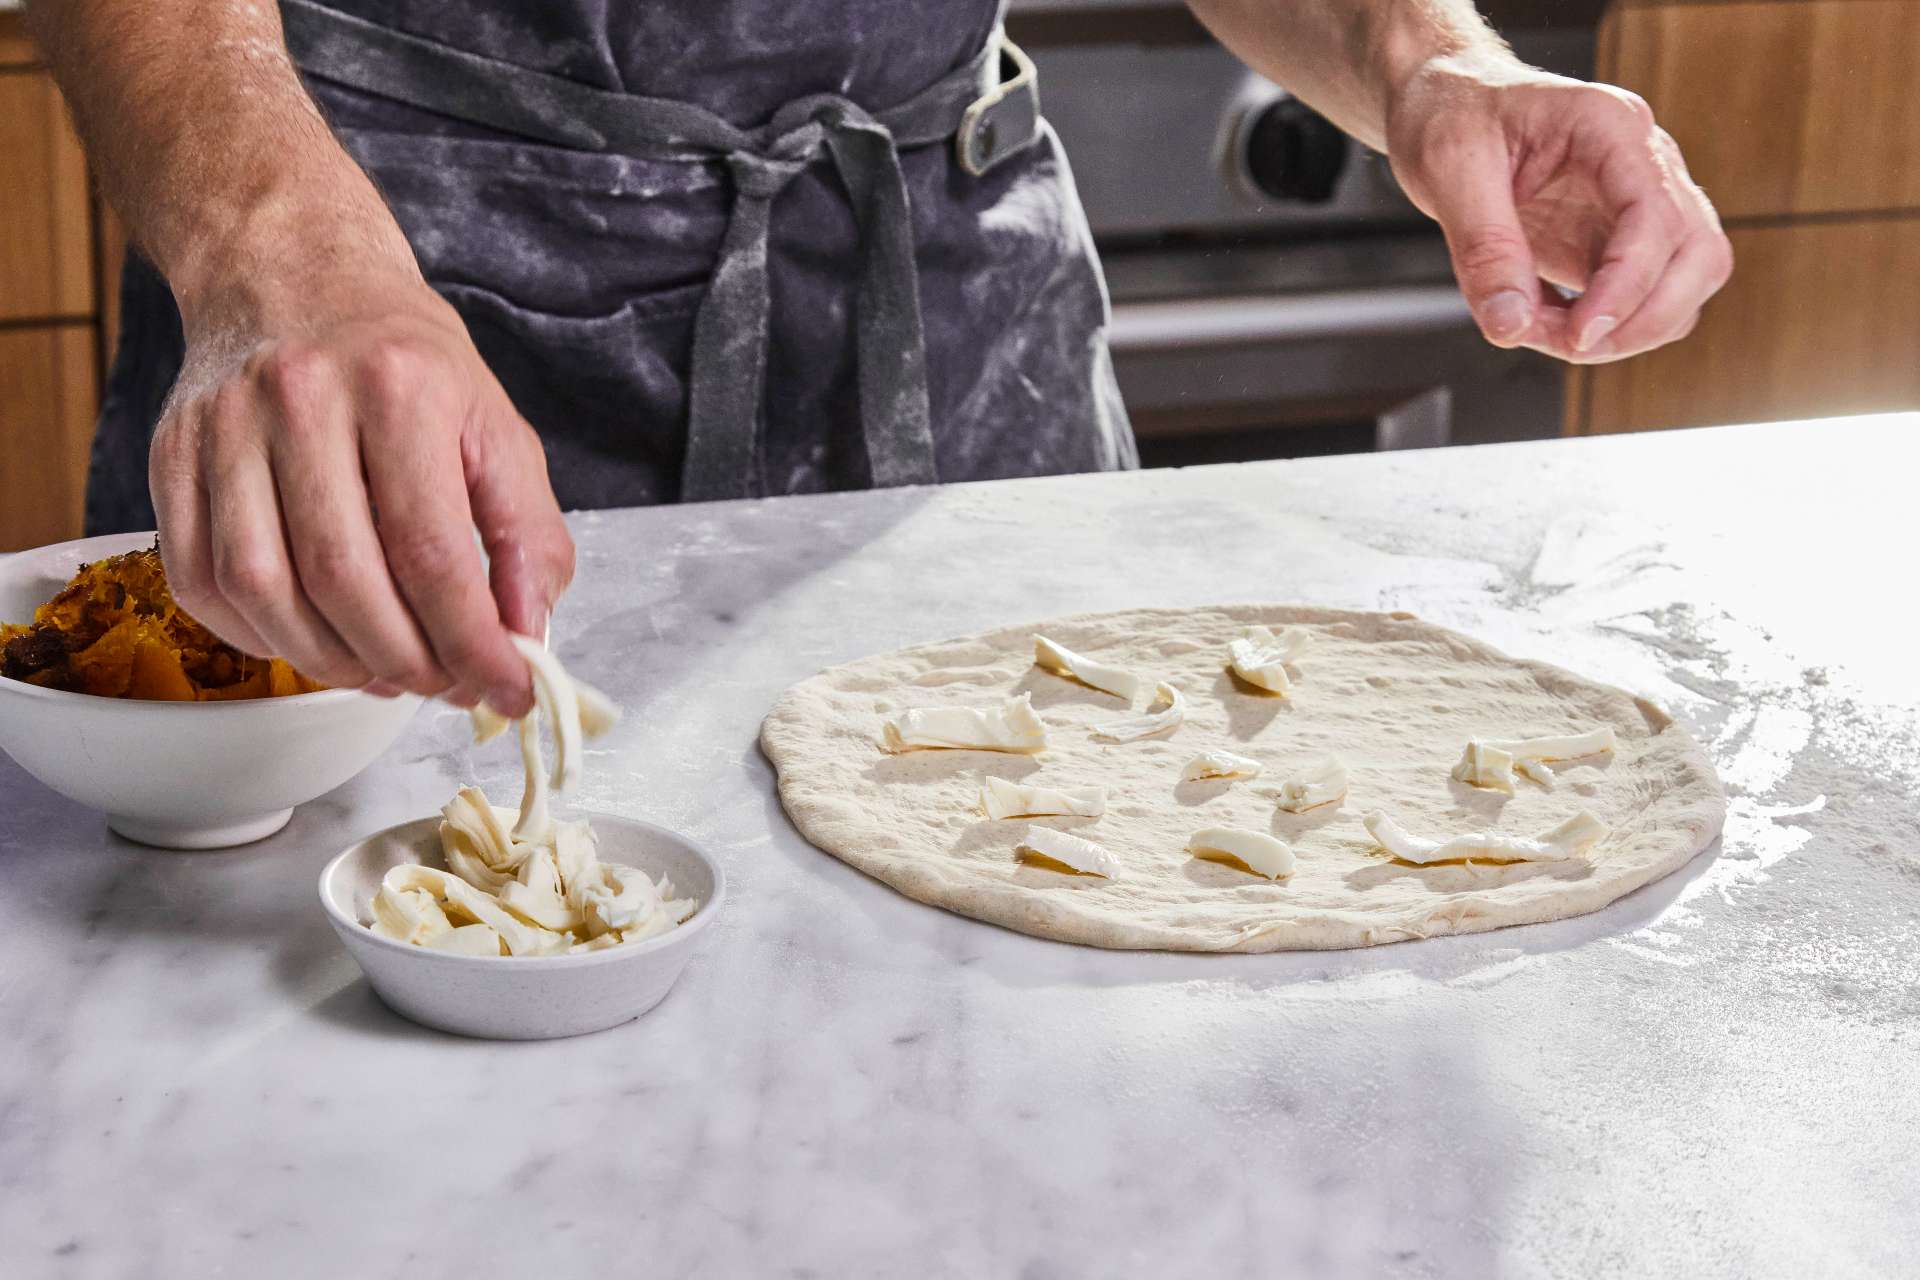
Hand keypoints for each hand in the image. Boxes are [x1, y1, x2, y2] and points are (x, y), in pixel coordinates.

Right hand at [148, 269, 571, 714]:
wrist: (295, 276)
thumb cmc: (407, 366)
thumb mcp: (496, 428)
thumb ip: (529, 534)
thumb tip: (527, 635)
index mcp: (398, 387)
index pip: (433, 553)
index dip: (473, 642)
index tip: (508, 689)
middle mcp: (300, 400)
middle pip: (345, 581)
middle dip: (406, 662)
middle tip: (446, 686)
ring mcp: (222, 428)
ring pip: (264, 591)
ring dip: (332, 661)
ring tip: (386, 672)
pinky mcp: (169, 457)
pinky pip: (201, 582)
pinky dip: (260, 636)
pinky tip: (314, 638)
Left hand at [1386, 53, 1732, 362]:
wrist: (1447, 104)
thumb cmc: (1451, 114)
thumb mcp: (1448, 170)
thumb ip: (1482, 248)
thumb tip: (1511, 325)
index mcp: (1611, 127)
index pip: (1657, 217)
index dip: (1627, 287)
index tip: (1579, 336)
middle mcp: (1644, 162)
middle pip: (1699, 257)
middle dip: (1641, 320)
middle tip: (1565, 344)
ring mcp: (1639, 203)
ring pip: (1684, 285)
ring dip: (1625, 331)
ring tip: (1542, 331)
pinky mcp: (1617, 239)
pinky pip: (1640, 297)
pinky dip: (1604, 327)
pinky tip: (1546, 322)